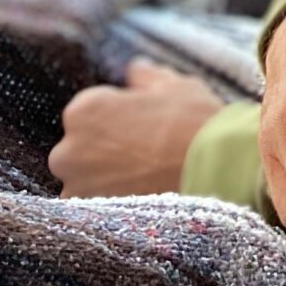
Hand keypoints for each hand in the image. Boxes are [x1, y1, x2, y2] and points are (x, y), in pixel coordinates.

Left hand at [49, 61, 218, 196]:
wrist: (216, 169)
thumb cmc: (193, 121)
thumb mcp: (172, 85)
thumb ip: (144, 76)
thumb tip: (135, 70)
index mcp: (84, 109)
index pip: (88, 112)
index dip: (115, 117)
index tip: (139, 126)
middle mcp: (69, 148)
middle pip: (79, 147)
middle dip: (103, 149)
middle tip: (141, 153)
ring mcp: (77, 185)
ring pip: (83, 178)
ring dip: (104, 177)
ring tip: (143, 177)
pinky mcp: (92, 215)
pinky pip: (92, 204)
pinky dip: (110, 200)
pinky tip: (139, 194)